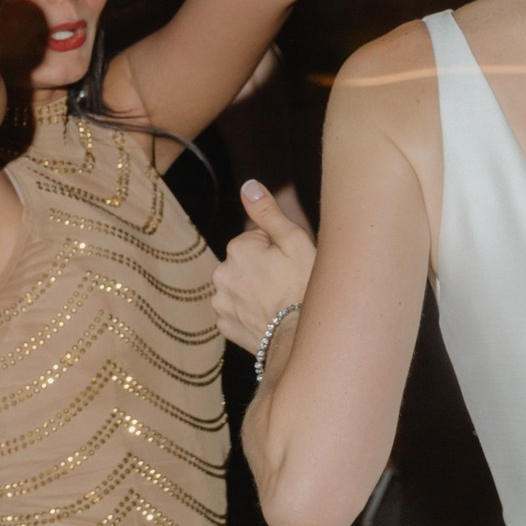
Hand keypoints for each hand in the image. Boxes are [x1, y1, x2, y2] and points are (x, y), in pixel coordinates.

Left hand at [212, 180, 316, 352]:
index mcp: (237, 250)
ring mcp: (221, 303)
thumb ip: (267, 212)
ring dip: (254, 290)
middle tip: (286, 283)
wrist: (300, 339)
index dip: (277, 250)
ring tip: (279, 302)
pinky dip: (249, 313)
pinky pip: (236, 311)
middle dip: (262, 268)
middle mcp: (221, 275)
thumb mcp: (294, 242)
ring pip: (239, 286)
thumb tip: (247, 185)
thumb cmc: (304, 288)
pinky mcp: (225, 326)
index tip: (290, 264)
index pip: (256, 239)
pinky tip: (269, 317)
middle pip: (245, 262)